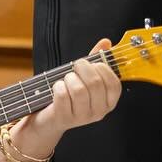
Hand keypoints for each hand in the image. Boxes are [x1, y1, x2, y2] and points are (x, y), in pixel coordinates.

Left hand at [15, 38, 122, 156]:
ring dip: (69, 79)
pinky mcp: (65, 119)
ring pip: (78, 90)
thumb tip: (106, 42)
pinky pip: (62, 96)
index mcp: (108, 102)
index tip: (92, 63)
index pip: (114, 84)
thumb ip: (95, 61)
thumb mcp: (83, 78)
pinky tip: (57, 87)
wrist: (48, 119)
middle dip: (82, 69)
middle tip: (75, 66)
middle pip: (94, 84)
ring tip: (65, 79)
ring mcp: (82, 118)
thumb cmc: (68, 95)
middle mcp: (99, 112)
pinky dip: (57, 86)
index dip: (103, 69)